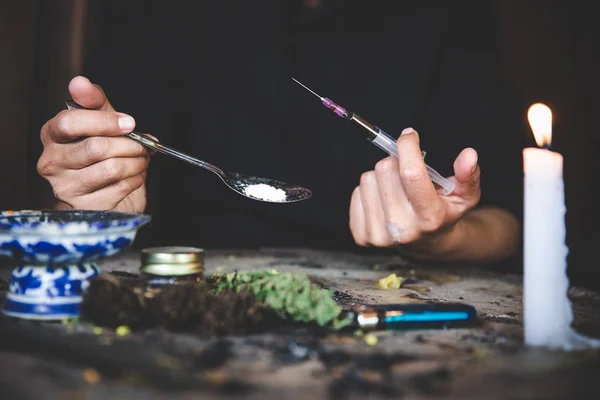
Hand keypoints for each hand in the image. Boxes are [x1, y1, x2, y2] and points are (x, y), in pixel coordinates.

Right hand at [37, 76, 151, 211]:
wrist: (106, 195)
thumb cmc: (101, 156)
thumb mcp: (101, 123)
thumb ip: (93, 102)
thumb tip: (79, 82)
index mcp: (52, 136)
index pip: (70, 123)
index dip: (104, 121)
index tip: (129, 122)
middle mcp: (52, 162)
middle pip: (96, 147)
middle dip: (129, 144)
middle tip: (142, 145)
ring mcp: (66, 187)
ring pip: (112, 168)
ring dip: (136, 162)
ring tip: (140, 160)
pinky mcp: (86, 206)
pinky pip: (120, 187)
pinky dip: (136, 179)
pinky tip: (134, 176)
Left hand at [349, 127, 480, 257]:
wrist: (427, 245)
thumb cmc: (444, 213)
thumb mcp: (465, 196)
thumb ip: (468, 175)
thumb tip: (469, 154)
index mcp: (430, 218)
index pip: (411, 174)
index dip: (408, 147)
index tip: (409, 135)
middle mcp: (403, 230)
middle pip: (385, 169)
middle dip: (396, 161)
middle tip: (405, 171)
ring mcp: (380, 235)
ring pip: (367, 179)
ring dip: (381, 177)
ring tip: (396, 189)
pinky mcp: (362, 236)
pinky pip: (356, 193)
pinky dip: (369, 191)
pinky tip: (384, 201)